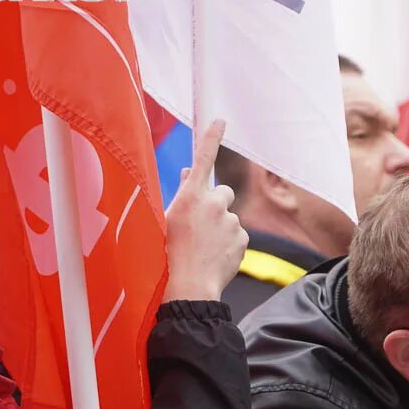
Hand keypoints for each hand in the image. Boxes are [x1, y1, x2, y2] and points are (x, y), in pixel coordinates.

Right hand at [162, 120, 248, 301]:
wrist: (188, 288)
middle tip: (202, 224)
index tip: (221, 120)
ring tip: (204, 247)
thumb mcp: (165, 221)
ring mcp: (231, 221)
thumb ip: (180, 194)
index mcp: (190, 196)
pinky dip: (229, 242)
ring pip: (229, 216)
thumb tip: (187, 173)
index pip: (203, 158)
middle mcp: (214, 203)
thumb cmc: (167, 255)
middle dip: (216, 202)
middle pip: (223, 192)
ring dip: (220, 226)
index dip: (211, 137)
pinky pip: (237, 234)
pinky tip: (214, 256)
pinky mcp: (243, 238)